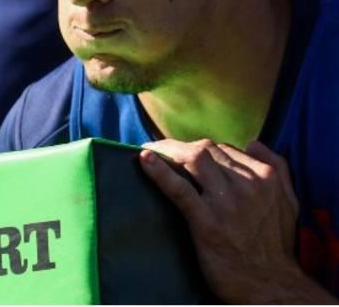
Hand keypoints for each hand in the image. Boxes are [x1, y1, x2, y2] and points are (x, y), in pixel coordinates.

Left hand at [139, 139, 335, 303]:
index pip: (225, 149)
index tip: (185, 154)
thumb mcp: (288, 203)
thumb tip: (253, 143)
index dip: (201, 150)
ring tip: (150, 152)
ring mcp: (226, 202)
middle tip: (162, 151)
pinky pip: (180, 188)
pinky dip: (160, 172)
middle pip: (206, 150)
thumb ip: (278, 169)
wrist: (272, 287)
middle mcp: (248, 185)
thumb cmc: (276, 247)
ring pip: (193, 159)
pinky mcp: (207, 221)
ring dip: (168, 151)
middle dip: (182, 148)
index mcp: (266, 177)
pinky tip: (144, 159)